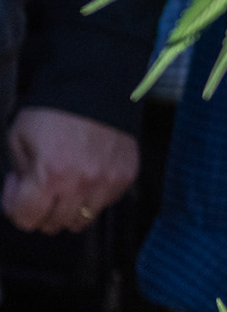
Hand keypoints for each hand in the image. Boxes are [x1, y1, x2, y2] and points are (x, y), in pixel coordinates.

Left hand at [2, 106, 137, 231]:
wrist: (95, 87)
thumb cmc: (53, 111)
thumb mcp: (18, 138)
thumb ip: (19, 173)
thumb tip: (25, 192)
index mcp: (49, 175)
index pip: (27, 219)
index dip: (16, 206)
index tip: (19, 188)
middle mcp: (81, 184)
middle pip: (54, 224)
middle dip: (40, 210)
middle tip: (40, 188)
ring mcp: (107, 181)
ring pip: (82, 220)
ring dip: (68, 209)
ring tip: (65, 187)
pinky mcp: (126, 175)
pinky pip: (106, 202)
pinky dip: (93, 196)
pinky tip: (87, 176)